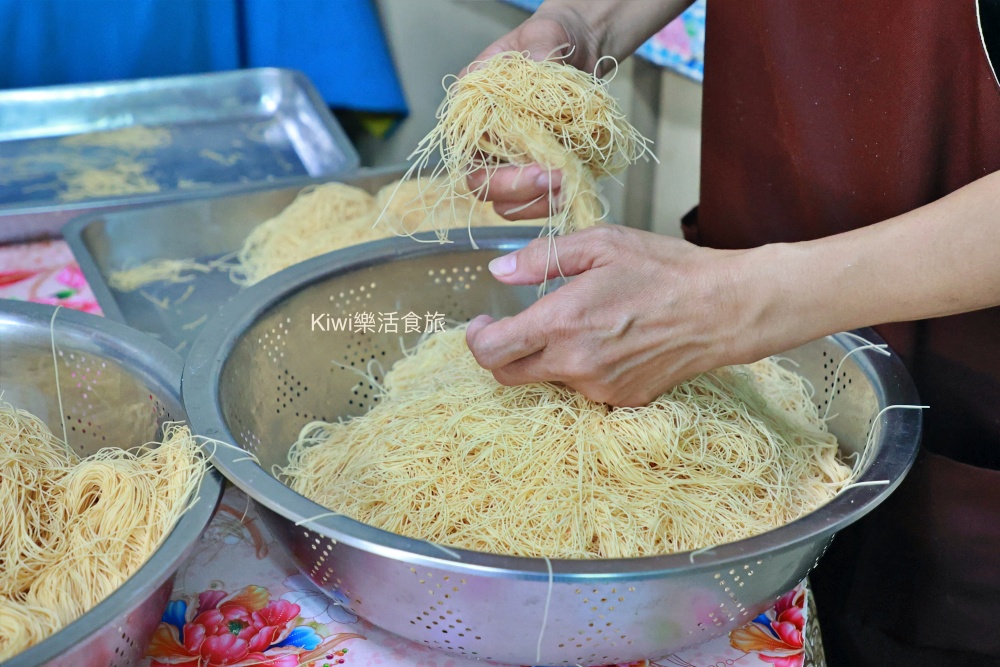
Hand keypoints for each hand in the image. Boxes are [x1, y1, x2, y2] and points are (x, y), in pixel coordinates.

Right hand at [462, 8, 601, 219]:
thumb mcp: (545, 35)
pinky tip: (576, 189)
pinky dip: (554, 202)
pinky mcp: (536, 172)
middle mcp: (484, 139)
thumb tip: (542, 69)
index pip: (466, 147)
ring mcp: (509, 160)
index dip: (492, 164)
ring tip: (569, 186)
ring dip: (537, 202)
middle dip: (516, 189)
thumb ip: (540, 52)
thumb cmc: (553, 39)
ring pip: (506, 202)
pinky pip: (535, 202)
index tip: (536, 165)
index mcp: (473, 107)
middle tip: (555, 179)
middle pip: (480, 184)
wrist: (581, 49)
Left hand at [465, 226, 770, 406]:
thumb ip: (541, 258)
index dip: (476, 339)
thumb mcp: (600, 244)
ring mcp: (599, 387)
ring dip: (549, 357)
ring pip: (550, 379)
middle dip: (502, 352)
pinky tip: (610, 341)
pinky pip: (586, 387)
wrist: (722, 309)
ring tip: (582, 324)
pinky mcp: (623, 399)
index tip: (481, 324)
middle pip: (510, 375)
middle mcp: (575, 363)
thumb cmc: (663, 269)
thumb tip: (498, 271)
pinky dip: (583, 367)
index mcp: (562, 322)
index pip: (492, 351)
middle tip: (513, 327)